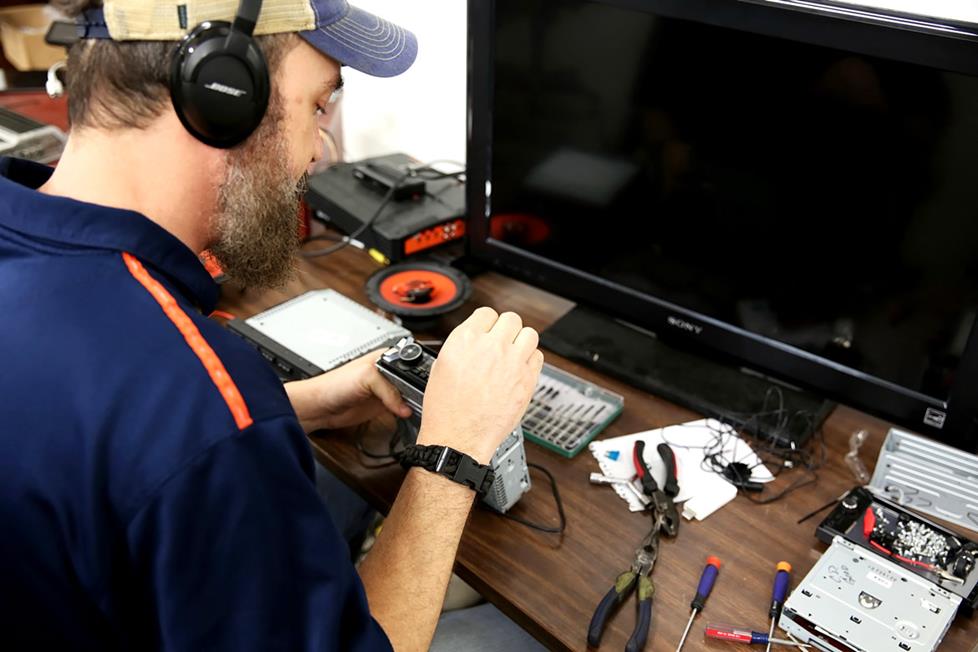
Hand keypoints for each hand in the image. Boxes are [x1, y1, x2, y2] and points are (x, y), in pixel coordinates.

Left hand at [285, 350, 412, 431]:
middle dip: (418, 391)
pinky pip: (402, 409)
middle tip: (424, 400)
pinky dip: (407, 413)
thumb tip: (405, 406)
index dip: (420, 375)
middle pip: (414, 381)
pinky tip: (408, 414)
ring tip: (418, 408)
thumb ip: (389, 389)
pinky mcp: (384, 405)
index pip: (412, 364)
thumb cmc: (334, 384)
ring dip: (414, 403)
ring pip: (410, 396)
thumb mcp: (367, 377)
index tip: (427, 388)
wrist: (320, 406)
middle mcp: (389, 373)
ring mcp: (387, 390)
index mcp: (387, 358)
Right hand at [417, 307, 543, 463]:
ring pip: (530, 334)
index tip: (488, 332)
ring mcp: (512, 362)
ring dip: (522, 341)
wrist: (459, 438)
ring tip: (514, 353)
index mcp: (466, 340)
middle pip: (511, 319)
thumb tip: (475, 339)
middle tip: (502, 342)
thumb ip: (462, 346)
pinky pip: (538, 357)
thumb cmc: (446, 409)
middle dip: (506, 329)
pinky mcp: (527, 380)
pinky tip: (520, 369)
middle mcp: (492, 347)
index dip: (487, 324)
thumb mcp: (441, 366)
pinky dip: (531, 360)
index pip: (487, 313)